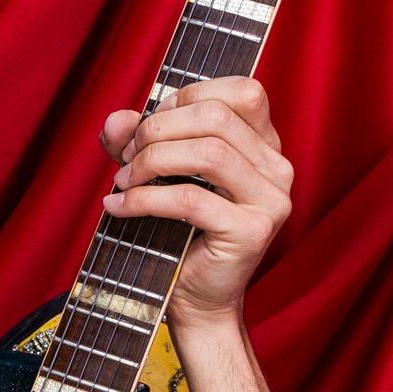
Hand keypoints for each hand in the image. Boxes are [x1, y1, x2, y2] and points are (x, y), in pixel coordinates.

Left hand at [98, 77, 294, 325]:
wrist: (196, 300)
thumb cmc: (179, 235)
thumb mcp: (157, 177)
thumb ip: (141, 142)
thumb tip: (116, 120)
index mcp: (264, 145)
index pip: (241, 91)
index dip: (187, 97)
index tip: (149, 125)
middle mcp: (277, 167)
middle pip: (217, 117)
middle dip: (158, 130)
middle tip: (127, 158)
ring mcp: (270, 200)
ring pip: (208, 153)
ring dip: (152, 161)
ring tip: (123, 181)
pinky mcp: (252, 231)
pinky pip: (191, 199)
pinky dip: (145, 198)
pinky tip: (118, 207)